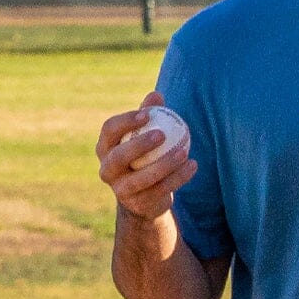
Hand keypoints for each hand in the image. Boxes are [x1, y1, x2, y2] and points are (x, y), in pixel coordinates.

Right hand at [98, 93, 194, 221]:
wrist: (146, 195)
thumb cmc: (146, 155)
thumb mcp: (146, 134)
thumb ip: (150, 115)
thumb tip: (156, 94)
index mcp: (105, 147)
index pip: (109, 130)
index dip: (126, 121)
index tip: (148, 114)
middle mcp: (107, 169)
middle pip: (117, 157)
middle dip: (138, 145)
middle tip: (162, 134)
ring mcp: (120, 189)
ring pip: (141, 178)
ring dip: (164, 165)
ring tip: (184, 151)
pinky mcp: (138, 204)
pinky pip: (160, 190)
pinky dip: (178, 177)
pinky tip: (193, 164)